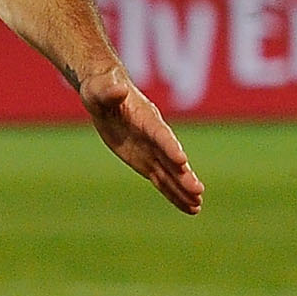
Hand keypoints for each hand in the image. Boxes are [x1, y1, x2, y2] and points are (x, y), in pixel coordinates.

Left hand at [79, 66, 204, 215]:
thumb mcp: (98, 89)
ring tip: (198, 206)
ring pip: (170, 172)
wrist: (106, 93)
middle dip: (183, 174)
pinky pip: (162, 180)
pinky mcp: (147, 161)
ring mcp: (153, 150)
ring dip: (183, 189)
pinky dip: (174, 193)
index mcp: (145, 118)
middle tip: (198, 191)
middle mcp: (155, 136)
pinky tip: (189, 207)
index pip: (159, 134)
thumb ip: (108, 91)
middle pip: (171, 157)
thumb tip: (118, 88)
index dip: (170, 146)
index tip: (182, 160)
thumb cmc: (100, 88)